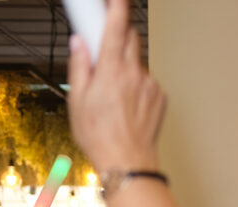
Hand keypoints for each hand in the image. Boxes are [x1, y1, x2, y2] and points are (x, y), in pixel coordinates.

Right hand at [67, 0, 165, 172]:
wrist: (128, 161)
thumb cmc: (100, 136)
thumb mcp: (76, 100)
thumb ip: (79, 66)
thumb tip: (78, 44)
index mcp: (111, 71)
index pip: (116, 27)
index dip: (116, 7)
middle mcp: (134, 74)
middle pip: (129, 39)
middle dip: (116, 37)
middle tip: (102, 50)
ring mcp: (150, 85)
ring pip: (137, 63)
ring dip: (125, 67)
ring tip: (114, 92)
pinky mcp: (161, 96)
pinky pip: (147, 81)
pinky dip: (137, 85)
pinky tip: (128, 104)